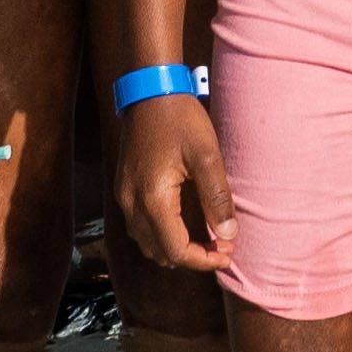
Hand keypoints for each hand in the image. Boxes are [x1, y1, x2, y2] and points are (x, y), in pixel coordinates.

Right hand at [120, 91, 237, 275]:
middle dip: (191, 257)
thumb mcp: (206, 155)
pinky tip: (184, 223)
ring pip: (147, 243)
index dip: (203, 260)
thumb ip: (216, 198)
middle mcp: (131, 204)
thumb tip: (227, 235)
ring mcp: (124, 197)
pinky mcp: (124, 189)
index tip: (228, 253)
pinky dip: (162, 235)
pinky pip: (140, 227)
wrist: (149, 91)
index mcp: (152, 199)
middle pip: (159, 253)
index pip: (176, 250)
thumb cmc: (180, 119)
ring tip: (207, 237)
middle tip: (221, 245)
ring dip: (175, 248)